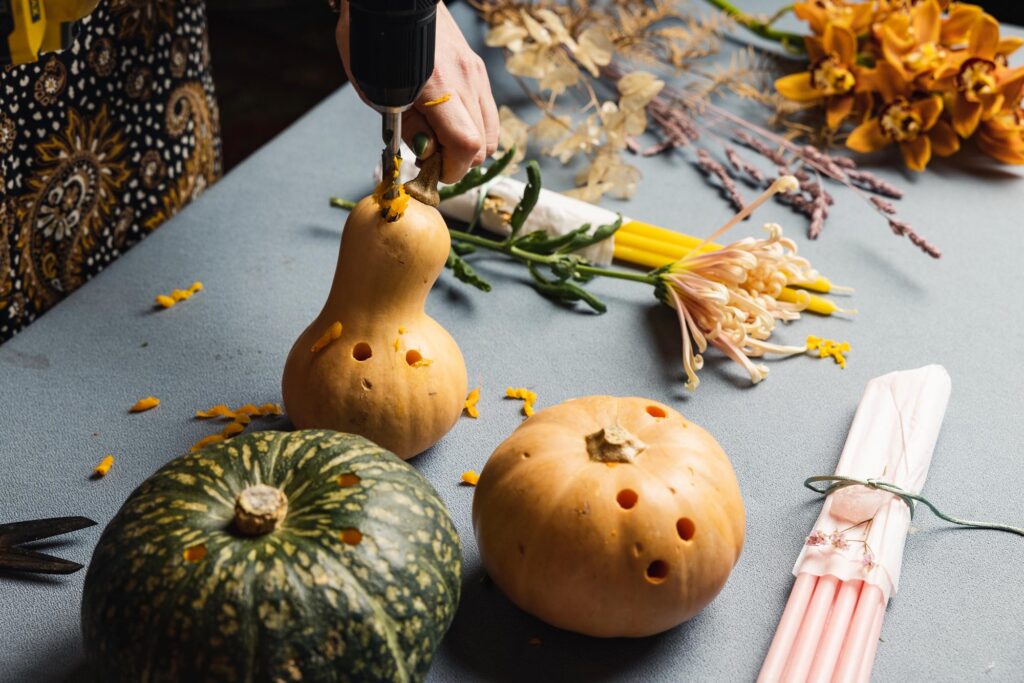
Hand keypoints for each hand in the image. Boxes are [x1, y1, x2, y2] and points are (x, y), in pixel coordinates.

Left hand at [337, 2, 499, 183]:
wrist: (394, 0)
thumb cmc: (375, 41)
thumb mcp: (378, 91)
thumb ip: (408, 127)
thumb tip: (429, 154)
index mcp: (439, 88)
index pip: (465, 145)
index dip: (451, 169)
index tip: (430, 172)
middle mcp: (465, 80)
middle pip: (482, 146)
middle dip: (458, 162)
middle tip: (431, 157)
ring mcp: (476, 73)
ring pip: (490, 132)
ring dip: (468, 146)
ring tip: (439, 139)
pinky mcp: (477, 68)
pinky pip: (486, 112)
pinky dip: (473, 127)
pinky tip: (448, 122)